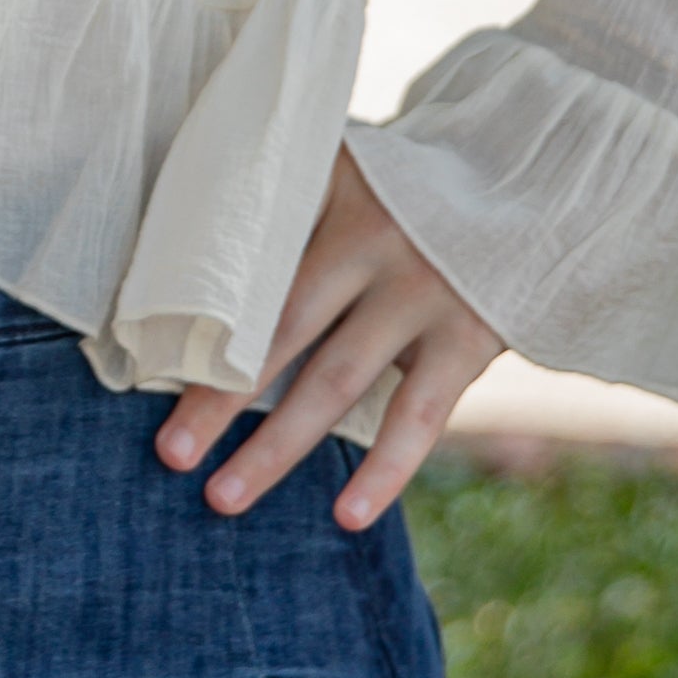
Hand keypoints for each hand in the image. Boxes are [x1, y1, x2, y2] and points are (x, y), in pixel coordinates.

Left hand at [155, 148, 500, 531]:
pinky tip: (345, 517)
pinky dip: (384, 472)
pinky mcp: (469, 340)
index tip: (144, 367)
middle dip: (219, 398)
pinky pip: (418, 419)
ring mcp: (424, 294)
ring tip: (223, 497)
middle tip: (169, 454)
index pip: (252, 267)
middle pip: (280, 332)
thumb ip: (287, 188)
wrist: (533, 176)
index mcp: (333, 196)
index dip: (201, 319)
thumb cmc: (413, 181)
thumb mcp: (350, 161)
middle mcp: (375, 243)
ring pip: (337, 385)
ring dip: (277, 447)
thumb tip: (189, 228)